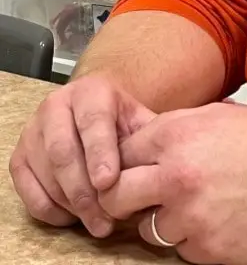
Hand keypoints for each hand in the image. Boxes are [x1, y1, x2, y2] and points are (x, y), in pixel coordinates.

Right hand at [7, 73, 155, 236]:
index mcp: (90, 92)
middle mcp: (55, 107)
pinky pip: (27, 190)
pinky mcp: (18, 158)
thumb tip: (158, 169)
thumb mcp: (140, 120)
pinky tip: (74, 219)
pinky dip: (49, 209)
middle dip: (85, 190)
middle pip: (63, 152)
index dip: (100, 153)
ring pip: (45, 173)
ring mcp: (32, 133)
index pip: (93, 122)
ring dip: (70, 204)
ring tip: (97, 223)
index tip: (109, 182)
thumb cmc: (123, 121)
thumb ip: (148, 139)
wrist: (97, 112)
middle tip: (105, 218)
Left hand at [99, 102, 246, 264]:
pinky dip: (196, 240)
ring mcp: (190, 215)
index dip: (130, 164)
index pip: (120, 154)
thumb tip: (139, 146)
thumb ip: (177, 130)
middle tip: (147, 200)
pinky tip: (223, 223)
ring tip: (200, 210)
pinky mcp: (207, 248)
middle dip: (126, 199)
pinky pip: (180, 249)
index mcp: (178, 135)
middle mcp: (177, 175)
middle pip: (115, 196)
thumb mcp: (224, 117)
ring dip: (167, 222)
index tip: (141, 172)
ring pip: (147, 228)